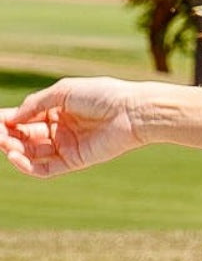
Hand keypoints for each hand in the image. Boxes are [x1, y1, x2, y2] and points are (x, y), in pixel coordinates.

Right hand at [0, 77, 143, 177]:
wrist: (131, 112)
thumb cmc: (101, 95)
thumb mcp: (63, 92)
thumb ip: (36, 103)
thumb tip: (12, 117)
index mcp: (58, 108)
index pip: (25, 116)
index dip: (8, 120)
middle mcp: (60, 128)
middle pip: (25, 136)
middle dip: (7, 135)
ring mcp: (66, 145)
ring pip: (32, 153)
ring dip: (14, 150)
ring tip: (3, 144)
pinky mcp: (74, 161)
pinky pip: (46, 168)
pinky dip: (28, 165)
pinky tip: (15, 157)